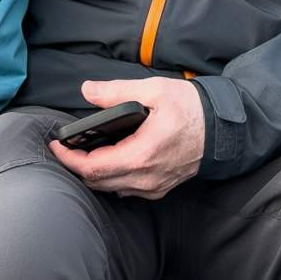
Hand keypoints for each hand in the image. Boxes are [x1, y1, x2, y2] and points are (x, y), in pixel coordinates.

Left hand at [49, 78, 205, 199]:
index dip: (69, 158)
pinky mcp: (159, 188)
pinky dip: (111, 177)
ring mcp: (153, 186)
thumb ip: (117, 92)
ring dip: (93, 173)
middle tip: (66, 146)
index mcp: (141, 154)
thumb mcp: (155, 90)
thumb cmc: (192, 108)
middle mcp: (146, 178)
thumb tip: (88, 91)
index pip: (93, 168)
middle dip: (77, 165)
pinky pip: (126, 189)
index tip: (56, 144)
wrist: (224, 130)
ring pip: (111, 188)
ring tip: (83, 151)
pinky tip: (108, 159)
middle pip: (97, 182)